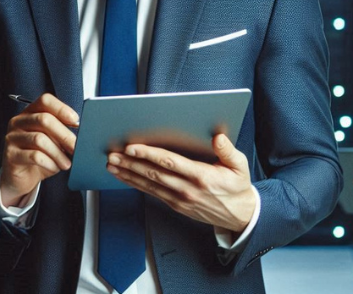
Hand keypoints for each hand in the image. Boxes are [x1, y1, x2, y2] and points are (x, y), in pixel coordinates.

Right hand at [0, 93, 78, 207]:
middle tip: (76, 147)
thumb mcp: (53, 141)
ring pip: (40, 139)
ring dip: (58, 153)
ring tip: (67, 163)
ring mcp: (12, 137)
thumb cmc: (40, 156)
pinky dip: (49, 163)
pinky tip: (55, 168)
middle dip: (64, 135)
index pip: (45, 101)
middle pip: (44, 119)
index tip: (76, 121)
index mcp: (30, 113)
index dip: (62, 108)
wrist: (22, 177)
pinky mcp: (10, 155)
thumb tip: (81, 134)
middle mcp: (19, 121)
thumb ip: (62, 133)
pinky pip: (34, 156)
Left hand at [108, 134, 255, 232]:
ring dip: (128, 174)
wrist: (239, 215)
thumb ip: (228, 150)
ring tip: (112, 165)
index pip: (169, 162)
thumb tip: (218, 137)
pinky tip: (125, 177)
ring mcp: (179, 199)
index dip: (149, 154)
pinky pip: (152, 193)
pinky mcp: (176, 205)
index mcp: (201, 176)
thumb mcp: (240, 166)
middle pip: (153, 173)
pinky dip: (136, 184)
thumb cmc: (237, 187)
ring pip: (149, 185)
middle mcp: (187, 188)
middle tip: (112, 155)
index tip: (132, 148)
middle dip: (130, 164)